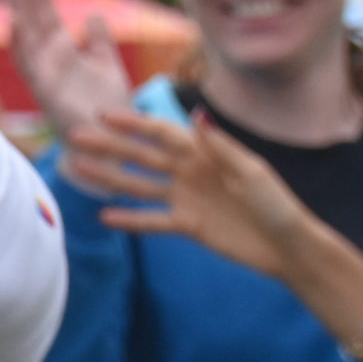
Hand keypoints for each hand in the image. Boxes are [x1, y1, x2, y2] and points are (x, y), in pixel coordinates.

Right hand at [1, 0, 132, 142]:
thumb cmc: (109, 112)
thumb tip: (92, 16)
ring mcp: (45, 75)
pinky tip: (16, 21)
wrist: (112, 147)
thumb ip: (101, 43)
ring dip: (19, 7)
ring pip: (28, 34)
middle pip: (35, 14)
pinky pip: (30, 66)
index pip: (46, 10)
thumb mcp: (109, 69)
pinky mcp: (47, 93)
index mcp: (62, 51)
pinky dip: (21, 44)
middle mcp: (48, 60)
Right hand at [69, 109, 316, 278]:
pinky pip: (152, 220)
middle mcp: (189, 172)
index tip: (103, 115)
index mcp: (205, 152)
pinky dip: (130, 218)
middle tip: (76, 137)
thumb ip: (220, 146)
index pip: (161, 133)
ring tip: (79, 168)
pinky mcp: (187, 225)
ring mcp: (185, 198)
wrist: (287, 246)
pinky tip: (105, 216)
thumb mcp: (251, 171)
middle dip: (109, 145)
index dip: (133, 123)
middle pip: (141, 156)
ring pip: (139, 185)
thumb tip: (195, 115)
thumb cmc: (276, 204)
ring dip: (109, 176)